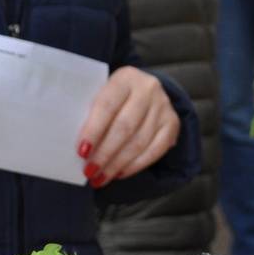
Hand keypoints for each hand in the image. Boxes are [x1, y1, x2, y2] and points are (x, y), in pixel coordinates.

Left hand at [75, 67, 180, 187]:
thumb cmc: (112, 98)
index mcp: (125, 77)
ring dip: (117, 164)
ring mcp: (163, 106)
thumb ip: (90, 114)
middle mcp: (148, 89)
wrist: (143, 91)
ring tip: (100, 177)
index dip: (93, 130)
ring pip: (139, 142)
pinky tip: (120, 173)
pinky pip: (155, 150)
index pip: (107, 105)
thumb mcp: (101, 94)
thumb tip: (80, 149)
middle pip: (125, 126)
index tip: (81, 152)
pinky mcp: (173, 123)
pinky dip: (135, 165)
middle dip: (105, 153)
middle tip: (89, 171)